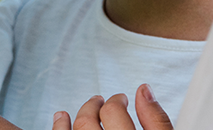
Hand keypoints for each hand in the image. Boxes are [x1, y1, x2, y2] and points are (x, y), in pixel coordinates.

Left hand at [51, 84, 172, 129]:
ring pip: (76, 129)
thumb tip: (144, 89)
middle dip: (94, 106)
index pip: (113, 113)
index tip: (122, 99)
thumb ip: (157, 120)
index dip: (117, 101)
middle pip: (88, 121)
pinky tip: (60, 117)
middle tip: (101, 101)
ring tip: (86, 107)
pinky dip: (58, 126)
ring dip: (75, 115)